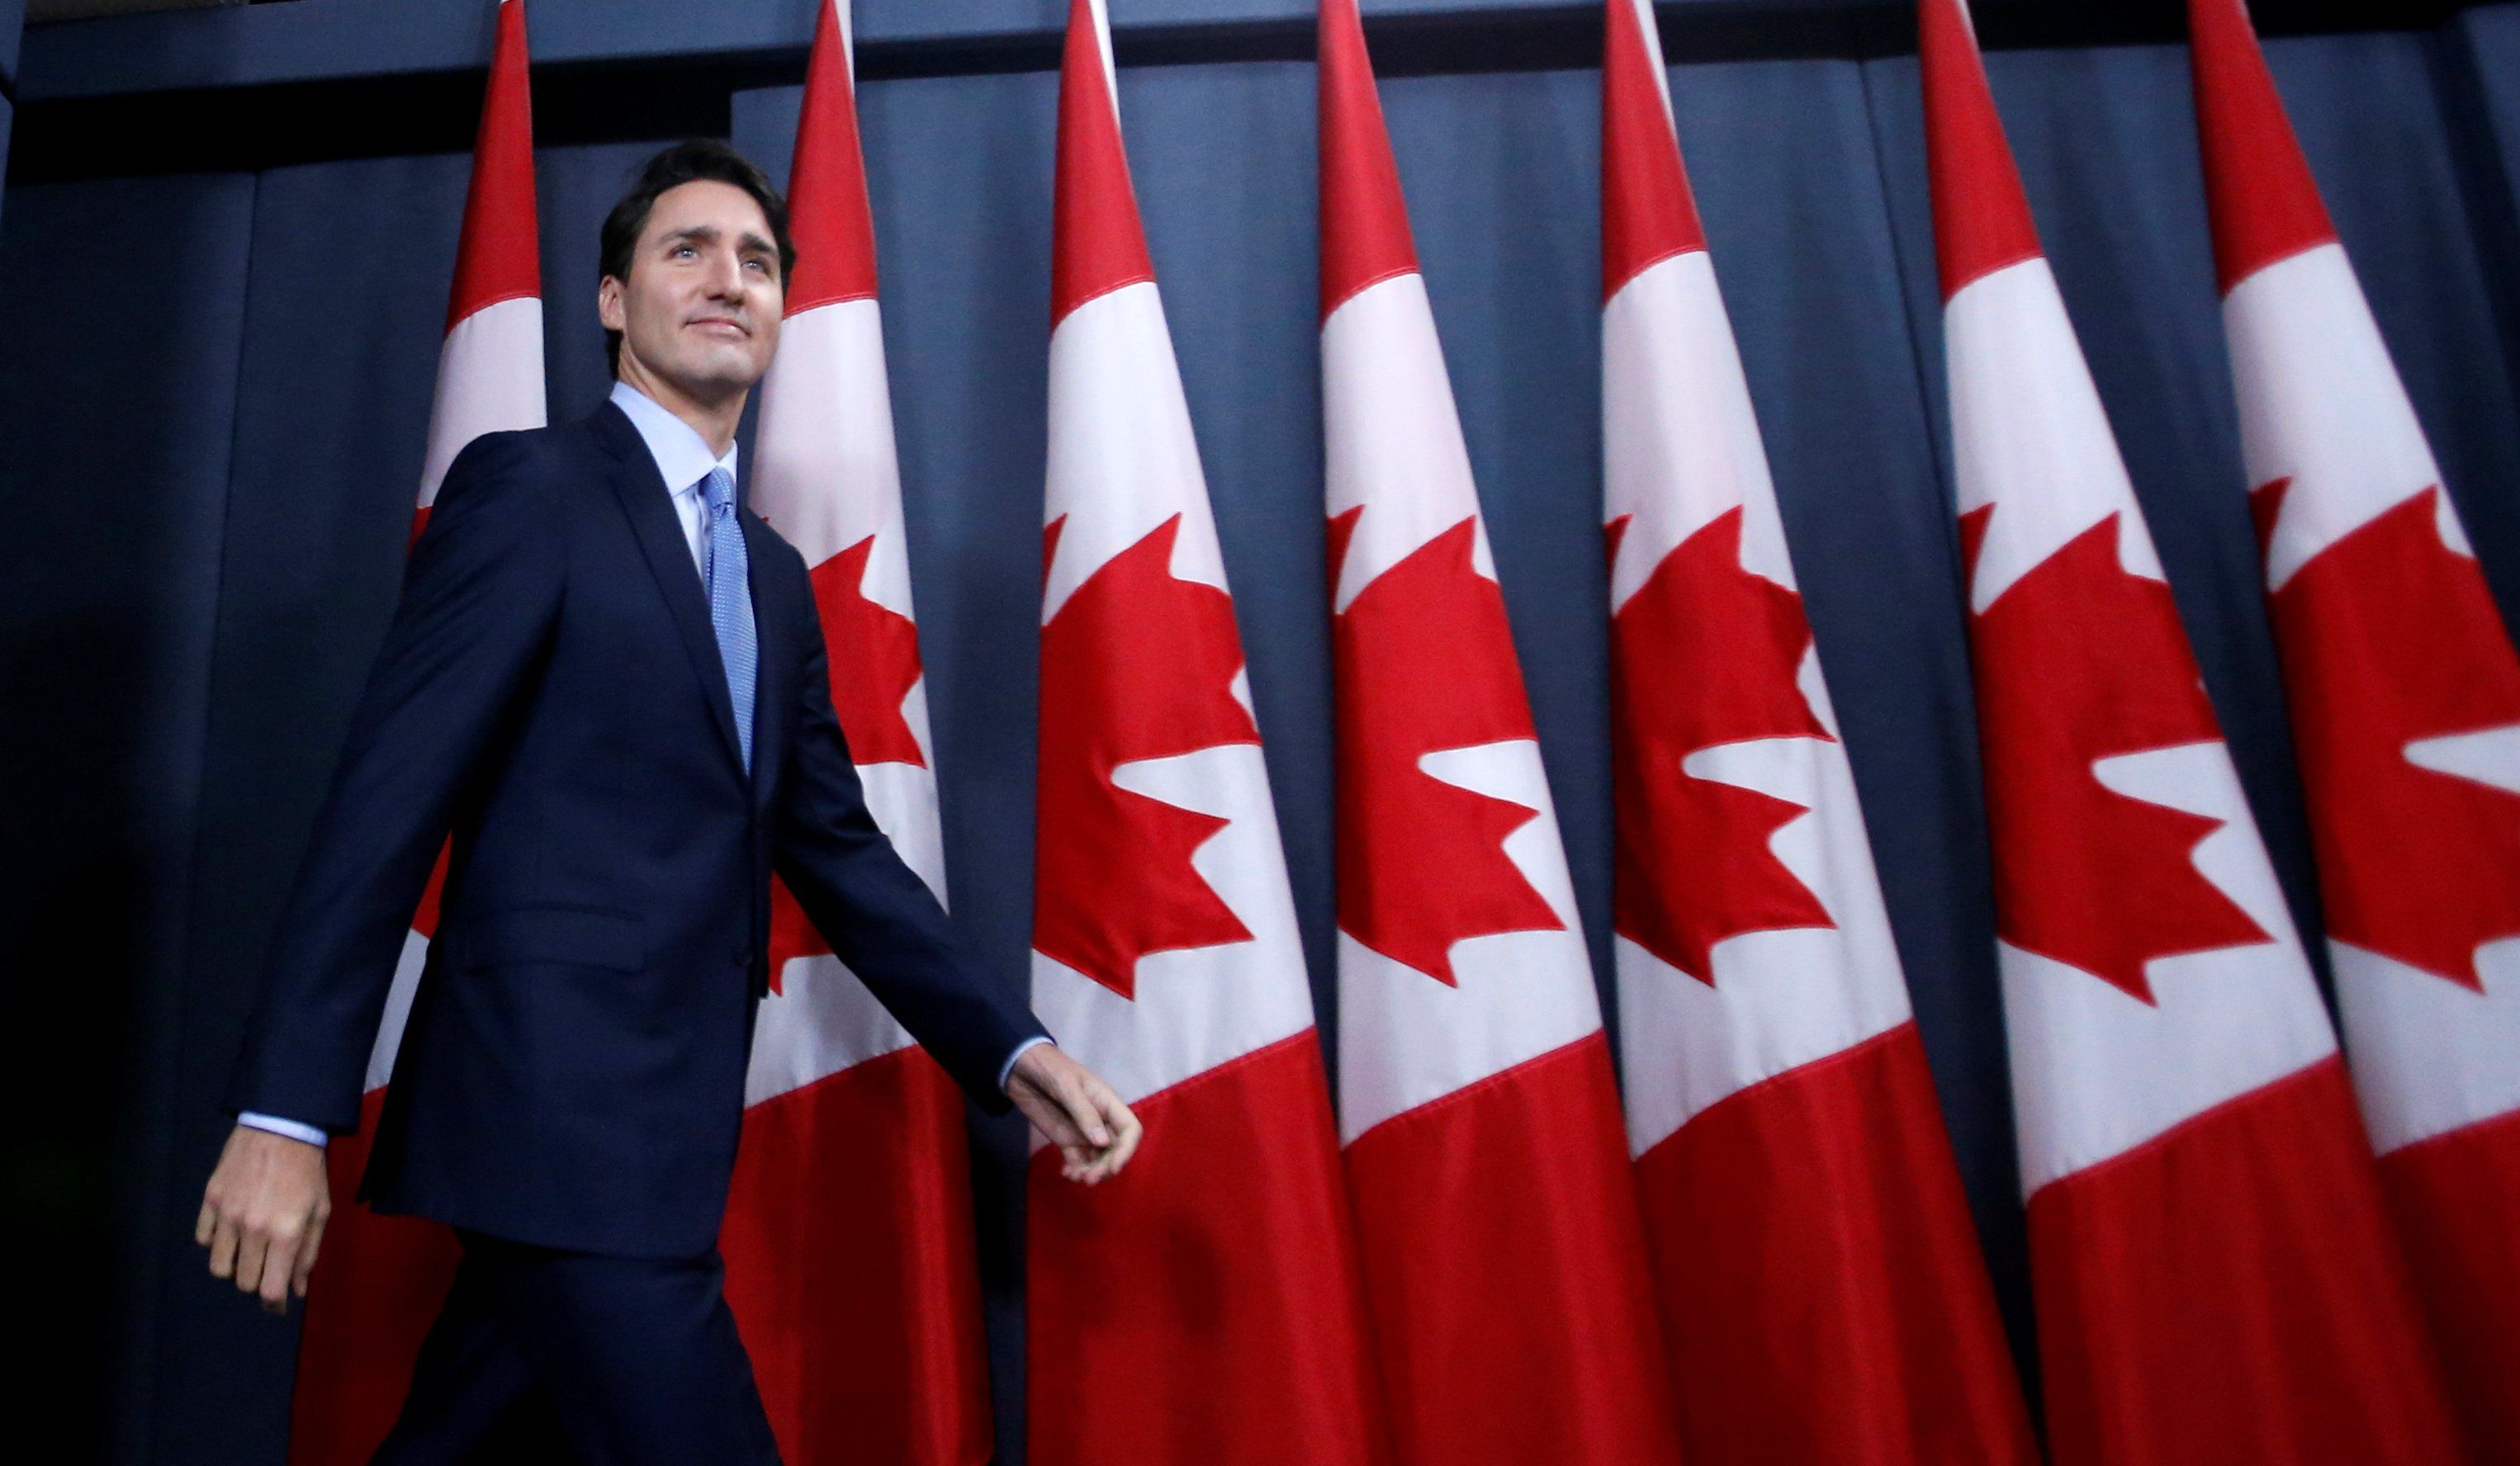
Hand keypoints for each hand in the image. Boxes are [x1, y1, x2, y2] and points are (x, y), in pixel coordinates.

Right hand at [197, 1123, 331, 1314]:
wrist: (281, 1127)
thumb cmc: (307, 1171)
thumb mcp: (320, 1211)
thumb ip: (308, 1253)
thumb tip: (297, 1290)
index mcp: (285, 1233)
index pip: (270, 1289)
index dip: (274, 1305)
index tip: (277, 1306)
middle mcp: (253, 1229)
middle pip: (243, 1282)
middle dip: (257, 1283)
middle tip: (267, 1268)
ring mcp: (227, 1215)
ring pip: (218, 1267)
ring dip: (234, 1267)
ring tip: (247, 1252)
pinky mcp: (210, 1200)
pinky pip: (203, 1239)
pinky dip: (215, 1243)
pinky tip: (230, 1231)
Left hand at [1006, 1043, 1141, 1184]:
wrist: (1019, 1066)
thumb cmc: (1049, 1068)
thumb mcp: (1067, 1086)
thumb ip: (1084, 1113)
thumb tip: (1103, 1143)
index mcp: (1108, 1103)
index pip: (1130, 1130)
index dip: (1127, 1151)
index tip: (1113, 1168)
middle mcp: (1101, 1121)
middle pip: (1115, 1150)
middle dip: (1106, 1167)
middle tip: (1088, 1179)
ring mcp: (1083, 1132)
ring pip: (1098, 1159)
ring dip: (1091, 1172)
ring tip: (1074, 1176)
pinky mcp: (1066, 1140)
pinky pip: (1078, 1160)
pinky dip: (1076, 1170)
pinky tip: (1066, 1173)